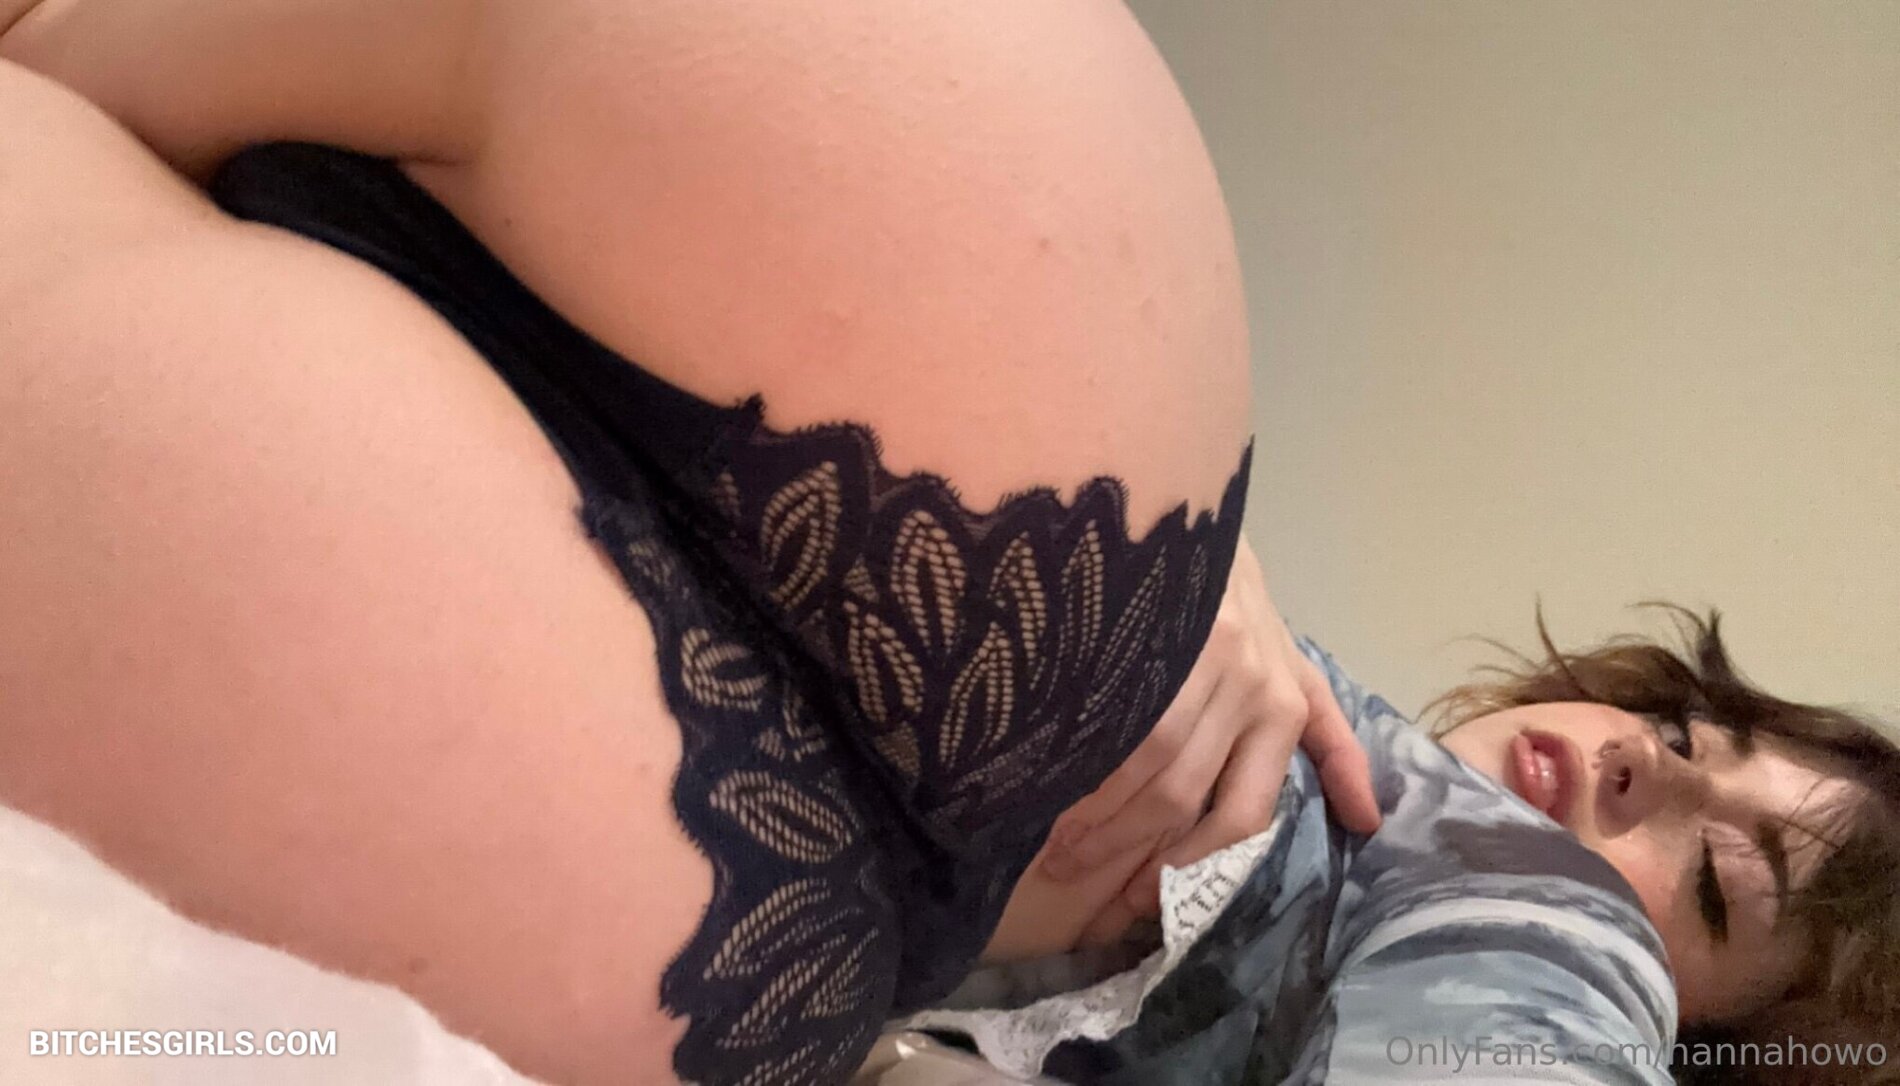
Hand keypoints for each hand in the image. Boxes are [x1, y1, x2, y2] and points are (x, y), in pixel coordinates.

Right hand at [1038, 537, 1381, 916]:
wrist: (1193, 500)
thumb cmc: (1238, 599)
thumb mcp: (1295, 665)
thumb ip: (1328, 738)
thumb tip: (1370, 820)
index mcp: (1284, 704)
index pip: (1240, 812)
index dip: (1188, 863)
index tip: (1141, 898)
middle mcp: (1247, 681)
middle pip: (1179, 793)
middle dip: (1123, 848)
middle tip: (1072, 876)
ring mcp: (1195, 649)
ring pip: (1141, 758)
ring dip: (1092, 813)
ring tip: (1050, 845)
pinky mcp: (1146, 619)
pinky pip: (1109, 709)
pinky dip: (1078, 753)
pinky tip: (1044, 778)